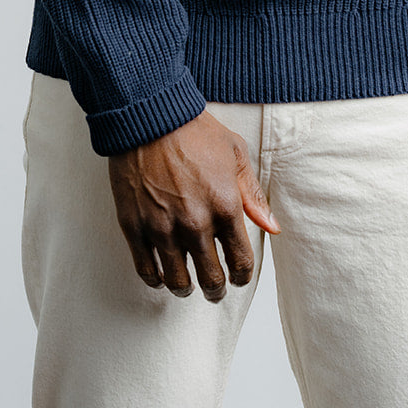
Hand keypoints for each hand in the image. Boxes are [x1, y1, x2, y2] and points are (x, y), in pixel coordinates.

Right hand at [108, 110, 280, 302]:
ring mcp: (163, 228)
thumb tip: (272, 228)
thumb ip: (254, 196)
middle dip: (216, 290)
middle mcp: (196, 223)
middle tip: (215, 290)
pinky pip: (146, 269)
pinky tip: (160, 276)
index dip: (242, 276)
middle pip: (211, 279)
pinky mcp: (135, 226)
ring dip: (185, 289)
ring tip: (187, 286)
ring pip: (177, 281)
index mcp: (225, 206)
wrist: (150, 116)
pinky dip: (155, 279)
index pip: (240, 261)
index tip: (238, 277)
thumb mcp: (236, 154)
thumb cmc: (195, 132)